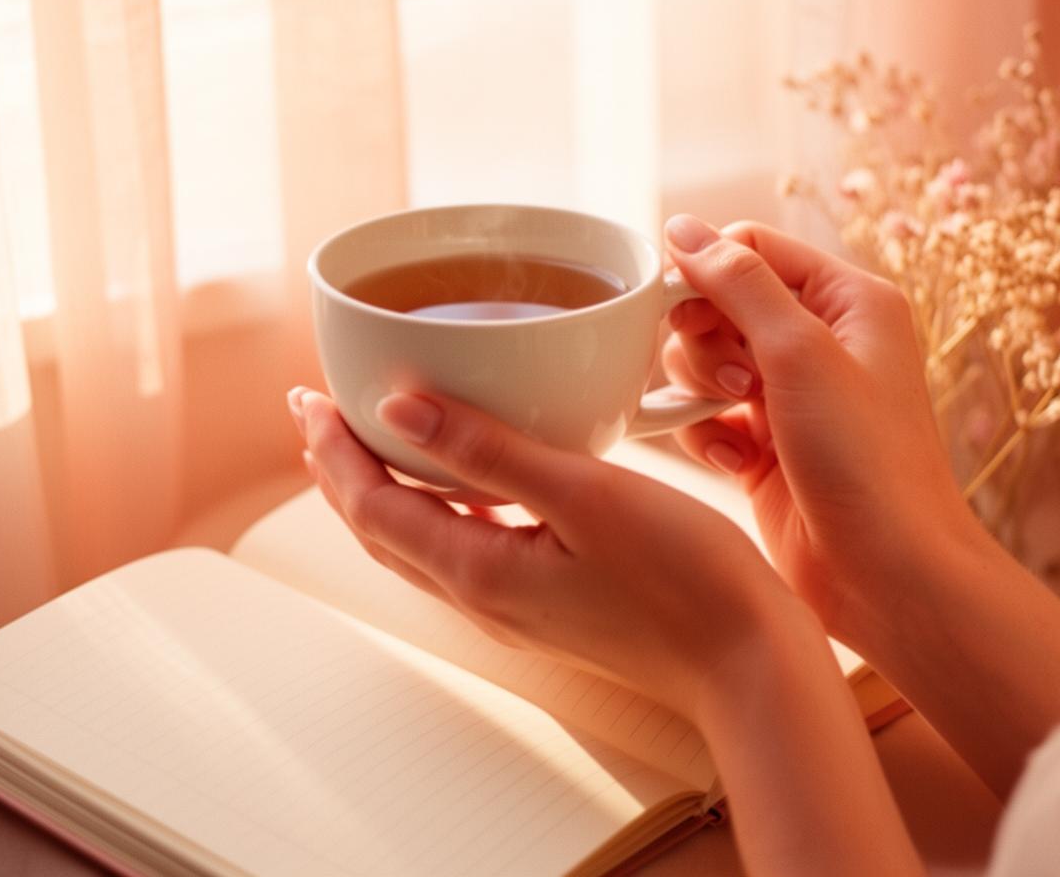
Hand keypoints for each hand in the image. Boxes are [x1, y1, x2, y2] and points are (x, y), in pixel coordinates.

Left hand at [286, 384, 826, 722]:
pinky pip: (470, 547)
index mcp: (479, 571)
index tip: (308, 397)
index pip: (371, 507)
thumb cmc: (685, 581)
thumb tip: (399, 408)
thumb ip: (488, 450)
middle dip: (343, 469)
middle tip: (319, 411)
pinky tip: (473, 479)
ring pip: (423, 541)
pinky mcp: (551, 604)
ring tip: (376, 438)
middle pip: (382, 529)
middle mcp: (484, 597)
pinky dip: (446, 505)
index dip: (332, 452)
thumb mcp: (584, 495)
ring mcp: (517, 606)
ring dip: (389, 487)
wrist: (750, 662)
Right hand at [659, 215, 975, 638]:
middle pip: (717, 303)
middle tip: (735, 383)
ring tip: (738, 423)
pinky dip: (705, 435)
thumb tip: (681, 229)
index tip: (679, 309)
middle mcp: (820, 342)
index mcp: (848, 301)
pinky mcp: (763, 449)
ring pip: (701, 362)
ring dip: (701, 389)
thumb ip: (738, 282)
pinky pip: (703, 418)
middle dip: (705, 341)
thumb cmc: (866, 462)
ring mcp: (790, 398)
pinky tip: (733, 462)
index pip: (751, 248)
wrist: (887, 576)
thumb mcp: (801, 353)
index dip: (706, 272)